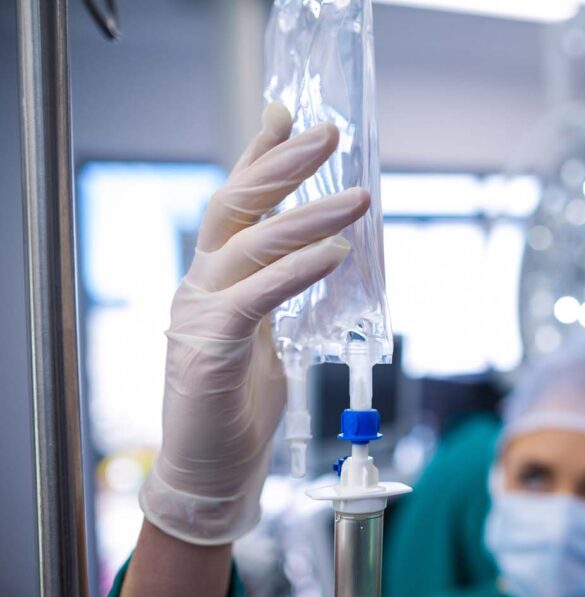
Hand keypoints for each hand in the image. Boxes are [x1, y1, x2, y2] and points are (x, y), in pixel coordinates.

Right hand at [140, 103, 370, 545]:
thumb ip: (280, 287)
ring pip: (252, 244)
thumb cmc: (242, 401)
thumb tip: (319, 249)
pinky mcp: (209, 347)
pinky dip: (296, 271)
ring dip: (308, 215)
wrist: (214, 468)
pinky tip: (334, 253)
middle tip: (328, 131)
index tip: (285, 113)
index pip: (237, 201)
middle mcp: (202, 283)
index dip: (259, 154)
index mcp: (217, 276)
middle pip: (238, 204)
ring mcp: (200, 312)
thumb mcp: (268, 330)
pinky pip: (257, 298)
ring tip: (358, 196)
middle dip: (284, 163)